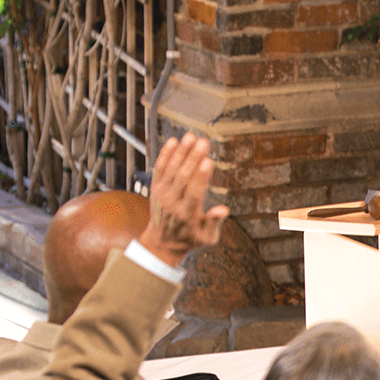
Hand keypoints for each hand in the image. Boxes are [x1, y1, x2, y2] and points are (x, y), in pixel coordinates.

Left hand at [138, 134, 226, 266]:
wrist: (162, 242)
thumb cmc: (190, 238)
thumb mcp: (207, 238)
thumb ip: (214, 223)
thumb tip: (224, 210)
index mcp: (187, 215)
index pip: (194, 192)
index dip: (201, 176)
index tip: (208, 161)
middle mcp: (172, 203)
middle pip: (182, 177)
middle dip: (193, 158)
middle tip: (203, 142)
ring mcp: (161, 194)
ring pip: (171, 169)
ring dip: (181, 152)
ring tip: (191, 137)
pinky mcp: (155, 188)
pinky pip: (159, 168)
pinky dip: (165, 154)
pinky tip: (173, 141)